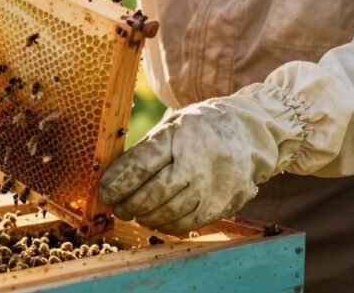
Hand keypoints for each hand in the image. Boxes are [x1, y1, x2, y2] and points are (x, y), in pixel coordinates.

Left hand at [99, 84, 304, 234]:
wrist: (249, 132)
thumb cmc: (199, 129)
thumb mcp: (172, 127)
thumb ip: (146, 151)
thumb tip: (115, 179)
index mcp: (177, 135)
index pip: (140, 164)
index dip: (118, 182)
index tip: (105, 192)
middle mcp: (196, 161)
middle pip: (153, 193)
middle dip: (129, 205)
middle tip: (118, 208)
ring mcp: (212, 185)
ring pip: (168, 213)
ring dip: (146, 217)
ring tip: (136, 213)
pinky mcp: (223, 204)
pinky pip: (187, 224)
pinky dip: (167, 225)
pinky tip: (158, 219)